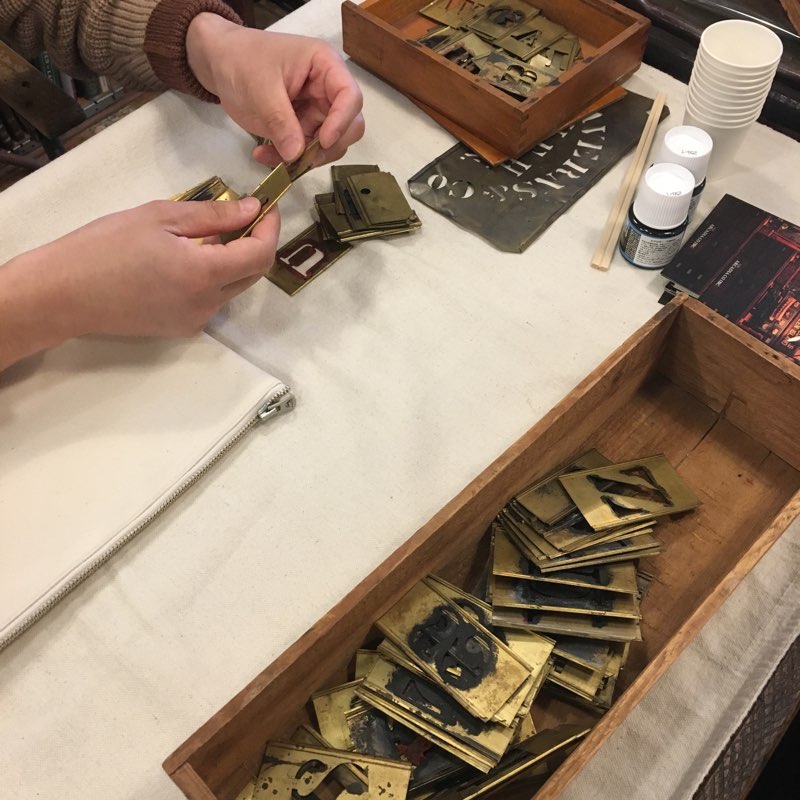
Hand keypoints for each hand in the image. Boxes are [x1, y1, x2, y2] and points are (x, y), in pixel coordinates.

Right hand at [0, 198, 277, 369]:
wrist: (63, 294)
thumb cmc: (104, 247)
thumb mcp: (160, 217)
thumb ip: (214, 215)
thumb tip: (253, 209)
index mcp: (204, 274)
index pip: (261, 255)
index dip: (270, 229)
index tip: (266, 207)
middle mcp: (207, 304)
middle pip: (253, 274)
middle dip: (255, 243)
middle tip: (241, 216)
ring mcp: (195, 320)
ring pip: (233, 288)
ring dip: (232, 260)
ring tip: (206, 234)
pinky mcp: (181, 328)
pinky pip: (211, 300)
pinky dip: (212, 277)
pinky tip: (187, 258)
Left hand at [186, 14, 363, 166]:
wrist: (220, 63)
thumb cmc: (241, 60)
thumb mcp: (260, 89)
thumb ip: (281, 122)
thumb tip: (296, 155)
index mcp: (325, 66)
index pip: (350, 97)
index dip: (341, 121)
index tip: (323, 141)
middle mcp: (328, 90)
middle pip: (350, 125)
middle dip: (329, 146)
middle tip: (304, 157)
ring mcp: (317, 111)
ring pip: (330, 144)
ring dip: (307, 158)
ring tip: (274, 156)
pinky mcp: (303, 128)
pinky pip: (306, 151)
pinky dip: (290, 159)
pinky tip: (264, 155)